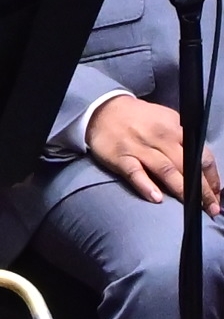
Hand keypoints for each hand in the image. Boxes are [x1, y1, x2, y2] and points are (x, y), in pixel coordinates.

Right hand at [84, 93, 220, 210]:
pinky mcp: (121, 157)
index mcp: (176, 129)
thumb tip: (199, 161)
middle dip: (202, 189)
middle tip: (211, 208)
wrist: (105, 110)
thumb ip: (182, 138)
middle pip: (187, 166)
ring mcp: (140, 149)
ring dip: (181, 190)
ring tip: (193, 206)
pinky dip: (146, 186)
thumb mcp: (167, 120)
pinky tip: (156, 198)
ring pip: (165, 171)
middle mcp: (161, 139)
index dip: (211, 176)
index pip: (201, 155)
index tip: (217, 192)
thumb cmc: (139, 118)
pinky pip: (135, 173)